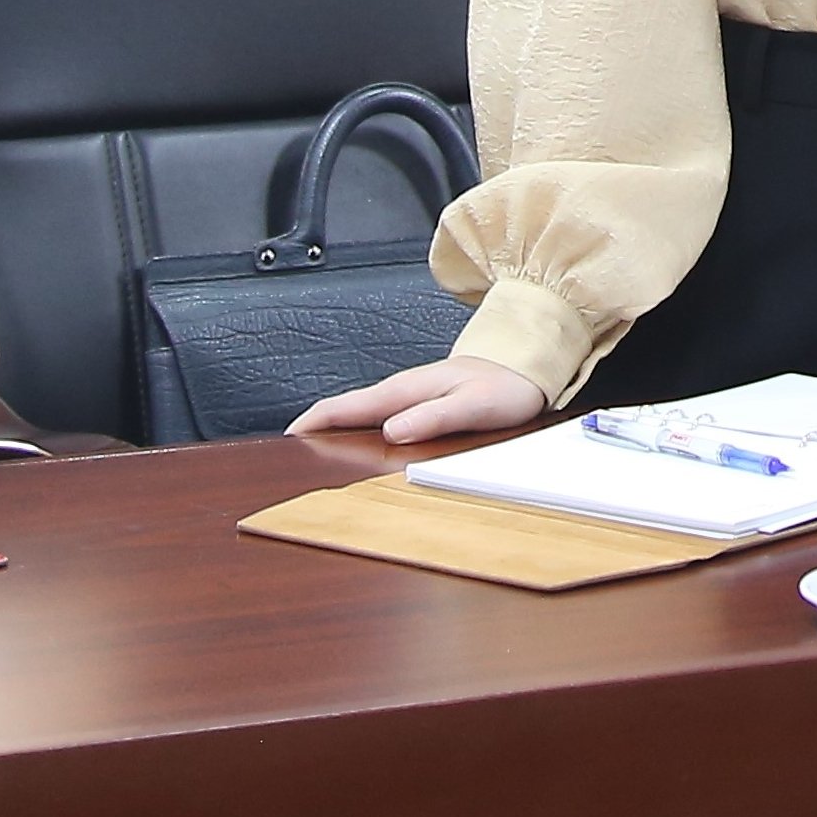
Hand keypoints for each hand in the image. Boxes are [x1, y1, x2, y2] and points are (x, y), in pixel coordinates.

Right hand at [286, 357, 542, 443]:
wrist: (526, 365)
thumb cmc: (504, 387)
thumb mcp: (471, 406)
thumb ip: (432, 417)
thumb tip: (392, 431)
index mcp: (407, 389)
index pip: (349, 404)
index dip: (316, 420)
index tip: (290, 437)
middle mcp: (403, 389)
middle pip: (348, 408)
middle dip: (317, 426)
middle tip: (292, 451)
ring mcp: (411, 393)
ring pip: (363, 411)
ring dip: (337, 427)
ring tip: (316, 448)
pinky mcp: (421, 399)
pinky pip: (380, 413)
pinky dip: (360, 425)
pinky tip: (360, 439)